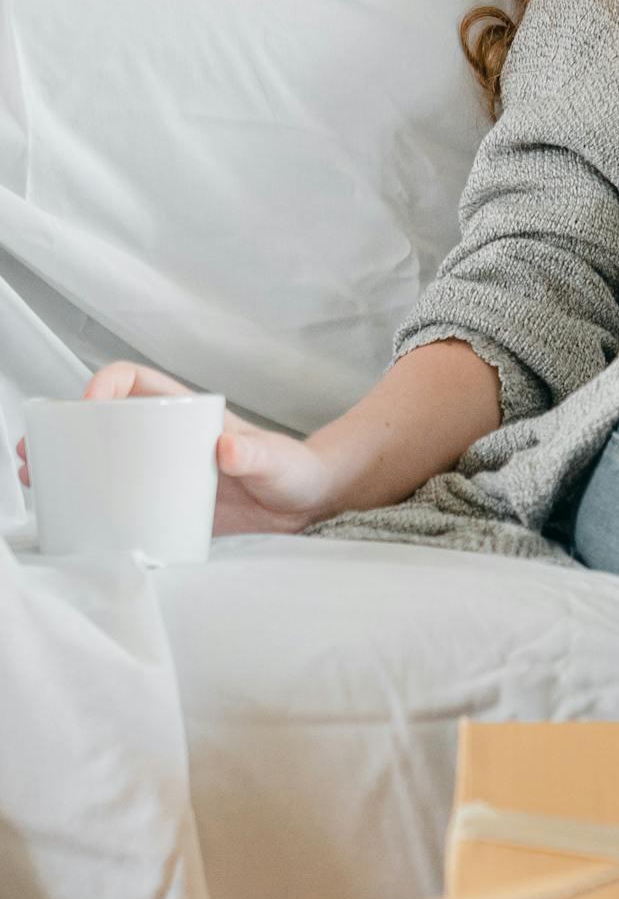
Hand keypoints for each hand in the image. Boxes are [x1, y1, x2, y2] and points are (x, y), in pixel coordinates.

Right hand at [14, 363, 343, 533]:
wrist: (303, 506)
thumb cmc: (293, 470)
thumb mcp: (278, 461)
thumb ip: (257, 454)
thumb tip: (226, 449)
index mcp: (187, 412)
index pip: (136, 381)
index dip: (107, 384)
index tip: (90, 405)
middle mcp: (165, 438)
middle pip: (105, 420)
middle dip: (66, 428)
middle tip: (37, 451)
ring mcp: (159, 471)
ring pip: (102, 458)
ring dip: (65, 463)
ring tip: (35, 477)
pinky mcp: (160, 505)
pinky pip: (116, 499)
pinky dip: (88, 503)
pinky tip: (67, 517)